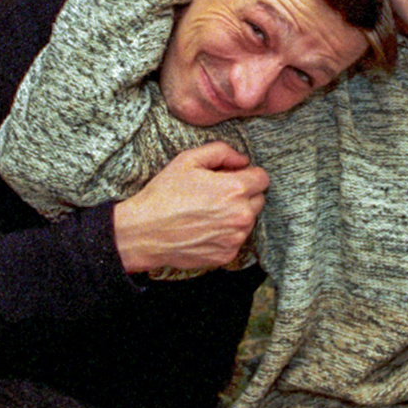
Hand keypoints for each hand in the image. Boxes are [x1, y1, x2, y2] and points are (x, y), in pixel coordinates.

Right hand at [112, 142, 269, 272]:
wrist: (144, 232)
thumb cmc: (164, 194)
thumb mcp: (188, 159)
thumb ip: (221, 152)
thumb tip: (243, 160)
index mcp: (235, 189)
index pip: (263, 178)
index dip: (247, 175)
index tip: (231, 178)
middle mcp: (241, 216)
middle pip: (259, 200)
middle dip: (243, 195)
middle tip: (216, 195)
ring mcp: (235, 238)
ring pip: (248, 221)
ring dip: (236, 215)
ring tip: (208, 213)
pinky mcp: (226, 255)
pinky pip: (236, 240)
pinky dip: (225, 234)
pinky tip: (204, 229)